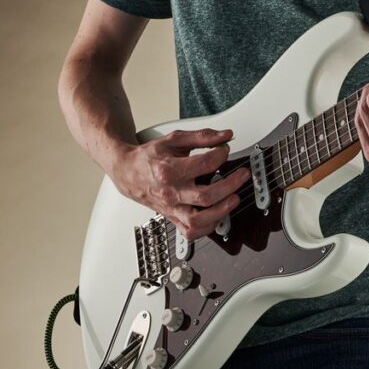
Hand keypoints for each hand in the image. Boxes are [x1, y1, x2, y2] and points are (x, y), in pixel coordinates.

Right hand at [108, 128, 249, 239]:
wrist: (127, 172)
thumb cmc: (149, 157)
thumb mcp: (174, 139)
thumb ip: (202, 137)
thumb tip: (225, 135)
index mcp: (168, 170)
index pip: (203, 164)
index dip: (221, 155)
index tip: (225, 150)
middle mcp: (170, 193)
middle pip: (206, 196)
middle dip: (230, 185)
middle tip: (242, 175)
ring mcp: (171, 208)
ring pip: (198, 220)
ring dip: (222, 211)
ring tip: (234, 198)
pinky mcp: (172, 218)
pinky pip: (191, 232)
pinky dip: (208, 228)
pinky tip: (218, 215)